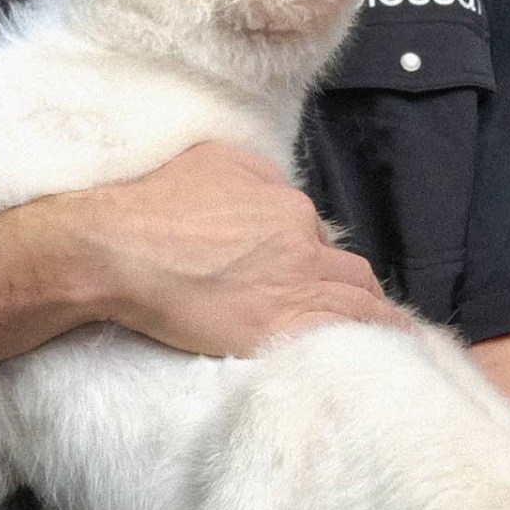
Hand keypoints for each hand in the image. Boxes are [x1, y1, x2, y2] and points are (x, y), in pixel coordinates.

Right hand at [69, 143, 397, 356]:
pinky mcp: (276, 327)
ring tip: (388, 331)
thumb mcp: (211, 161)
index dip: (309, 253)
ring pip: (356, 299)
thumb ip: (256, 175)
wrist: (120, 248)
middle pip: (347, 268)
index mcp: (285, 204)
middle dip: (355, 285)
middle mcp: (299, 242)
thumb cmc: (154, 203)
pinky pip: (341, 332)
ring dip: (374, 313)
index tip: (302, 271)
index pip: (313, 233)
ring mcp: (291, 286)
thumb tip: (274, 190)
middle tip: (359, 304)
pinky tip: (384, 349)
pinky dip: (369, 338)